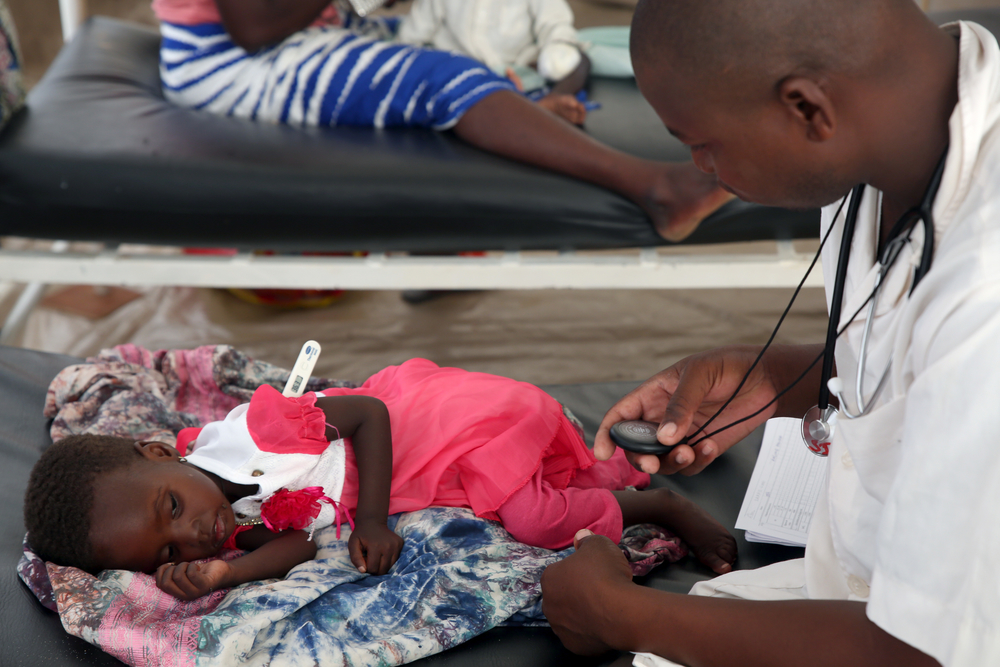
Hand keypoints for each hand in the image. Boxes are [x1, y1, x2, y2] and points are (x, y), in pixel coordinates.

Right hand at [155, 559, 232, 600]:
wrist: (221, 572)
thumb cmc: (200, 572)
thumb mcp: (183, 573)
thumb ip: (172, 574)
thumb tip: (160, 568)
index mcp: (177, 594)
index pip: (160, 585)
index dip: (161, 571)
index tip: (169, 564)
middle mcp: (185, 596)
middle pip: (167, 582)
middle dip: (171, 569)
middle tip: (182, 566)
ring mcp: (195, 592)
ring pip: (178, 576)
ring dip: (183, 565)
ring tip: (190, 566)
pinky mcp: (205, 586)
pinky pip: (191, 573)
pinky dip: (192, 566)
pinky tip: (198, 567)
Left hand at [348, 520, 403, 574]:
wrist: (373, 521)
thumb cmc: (361, 535)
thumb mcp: (353, 545)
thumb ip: (355, 558)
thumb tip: (363, 571)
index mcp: (376, 546)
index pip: (373, 569)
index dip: (366, 567)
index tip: (364, 559)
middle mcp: (389, 546)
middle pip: (382, 570)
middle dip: (375, 568)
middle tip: (370, 558)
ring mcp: (396, 545)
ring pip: (390, 567)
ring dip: (382, 565)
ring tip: (377, 556)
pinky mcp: (400, 544)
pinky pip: (395, 560)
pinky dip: (388, 560)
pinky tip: (383, 552)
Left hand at [541, 530, 636, 654]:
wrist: (620, 611)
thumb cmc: (605, 573)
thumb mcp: (599, 545)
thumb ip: (587, 540)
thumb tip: (581, 536)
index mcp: (550, 578)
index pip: (559, 571)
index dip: (576, 570)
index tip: (592, 571)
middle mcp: (548, 604)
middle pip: (562, 595)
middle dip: (576, 592)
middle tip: (598, 589)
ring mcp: (560, 628)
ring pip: (569, 617)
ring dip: (581, 612)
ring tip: (603, 607)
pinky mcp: (573, 645)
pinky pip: (580, 635)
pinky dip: (589, 630)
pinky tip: (604, 623)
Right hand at [595, 346, 781, 474]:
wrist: (766, 379)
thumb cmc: (728, 365)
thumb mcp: (699, 375)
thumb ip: (680, 404)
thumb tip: (663, 436)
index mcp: (653, 394)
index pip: (621, 416)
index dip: (607, 434)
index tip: (603, 452)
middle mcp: (663, 418)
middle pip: (638, 446)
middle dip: (642, 458)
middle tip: (654, 462)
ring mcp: (683, 435)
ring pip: (663, 461)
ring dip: (672, 462)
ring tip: (691, 450)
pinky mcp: (703, 448)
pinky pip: (691, 466)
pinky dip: (697, 462)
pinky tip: (711, 446)